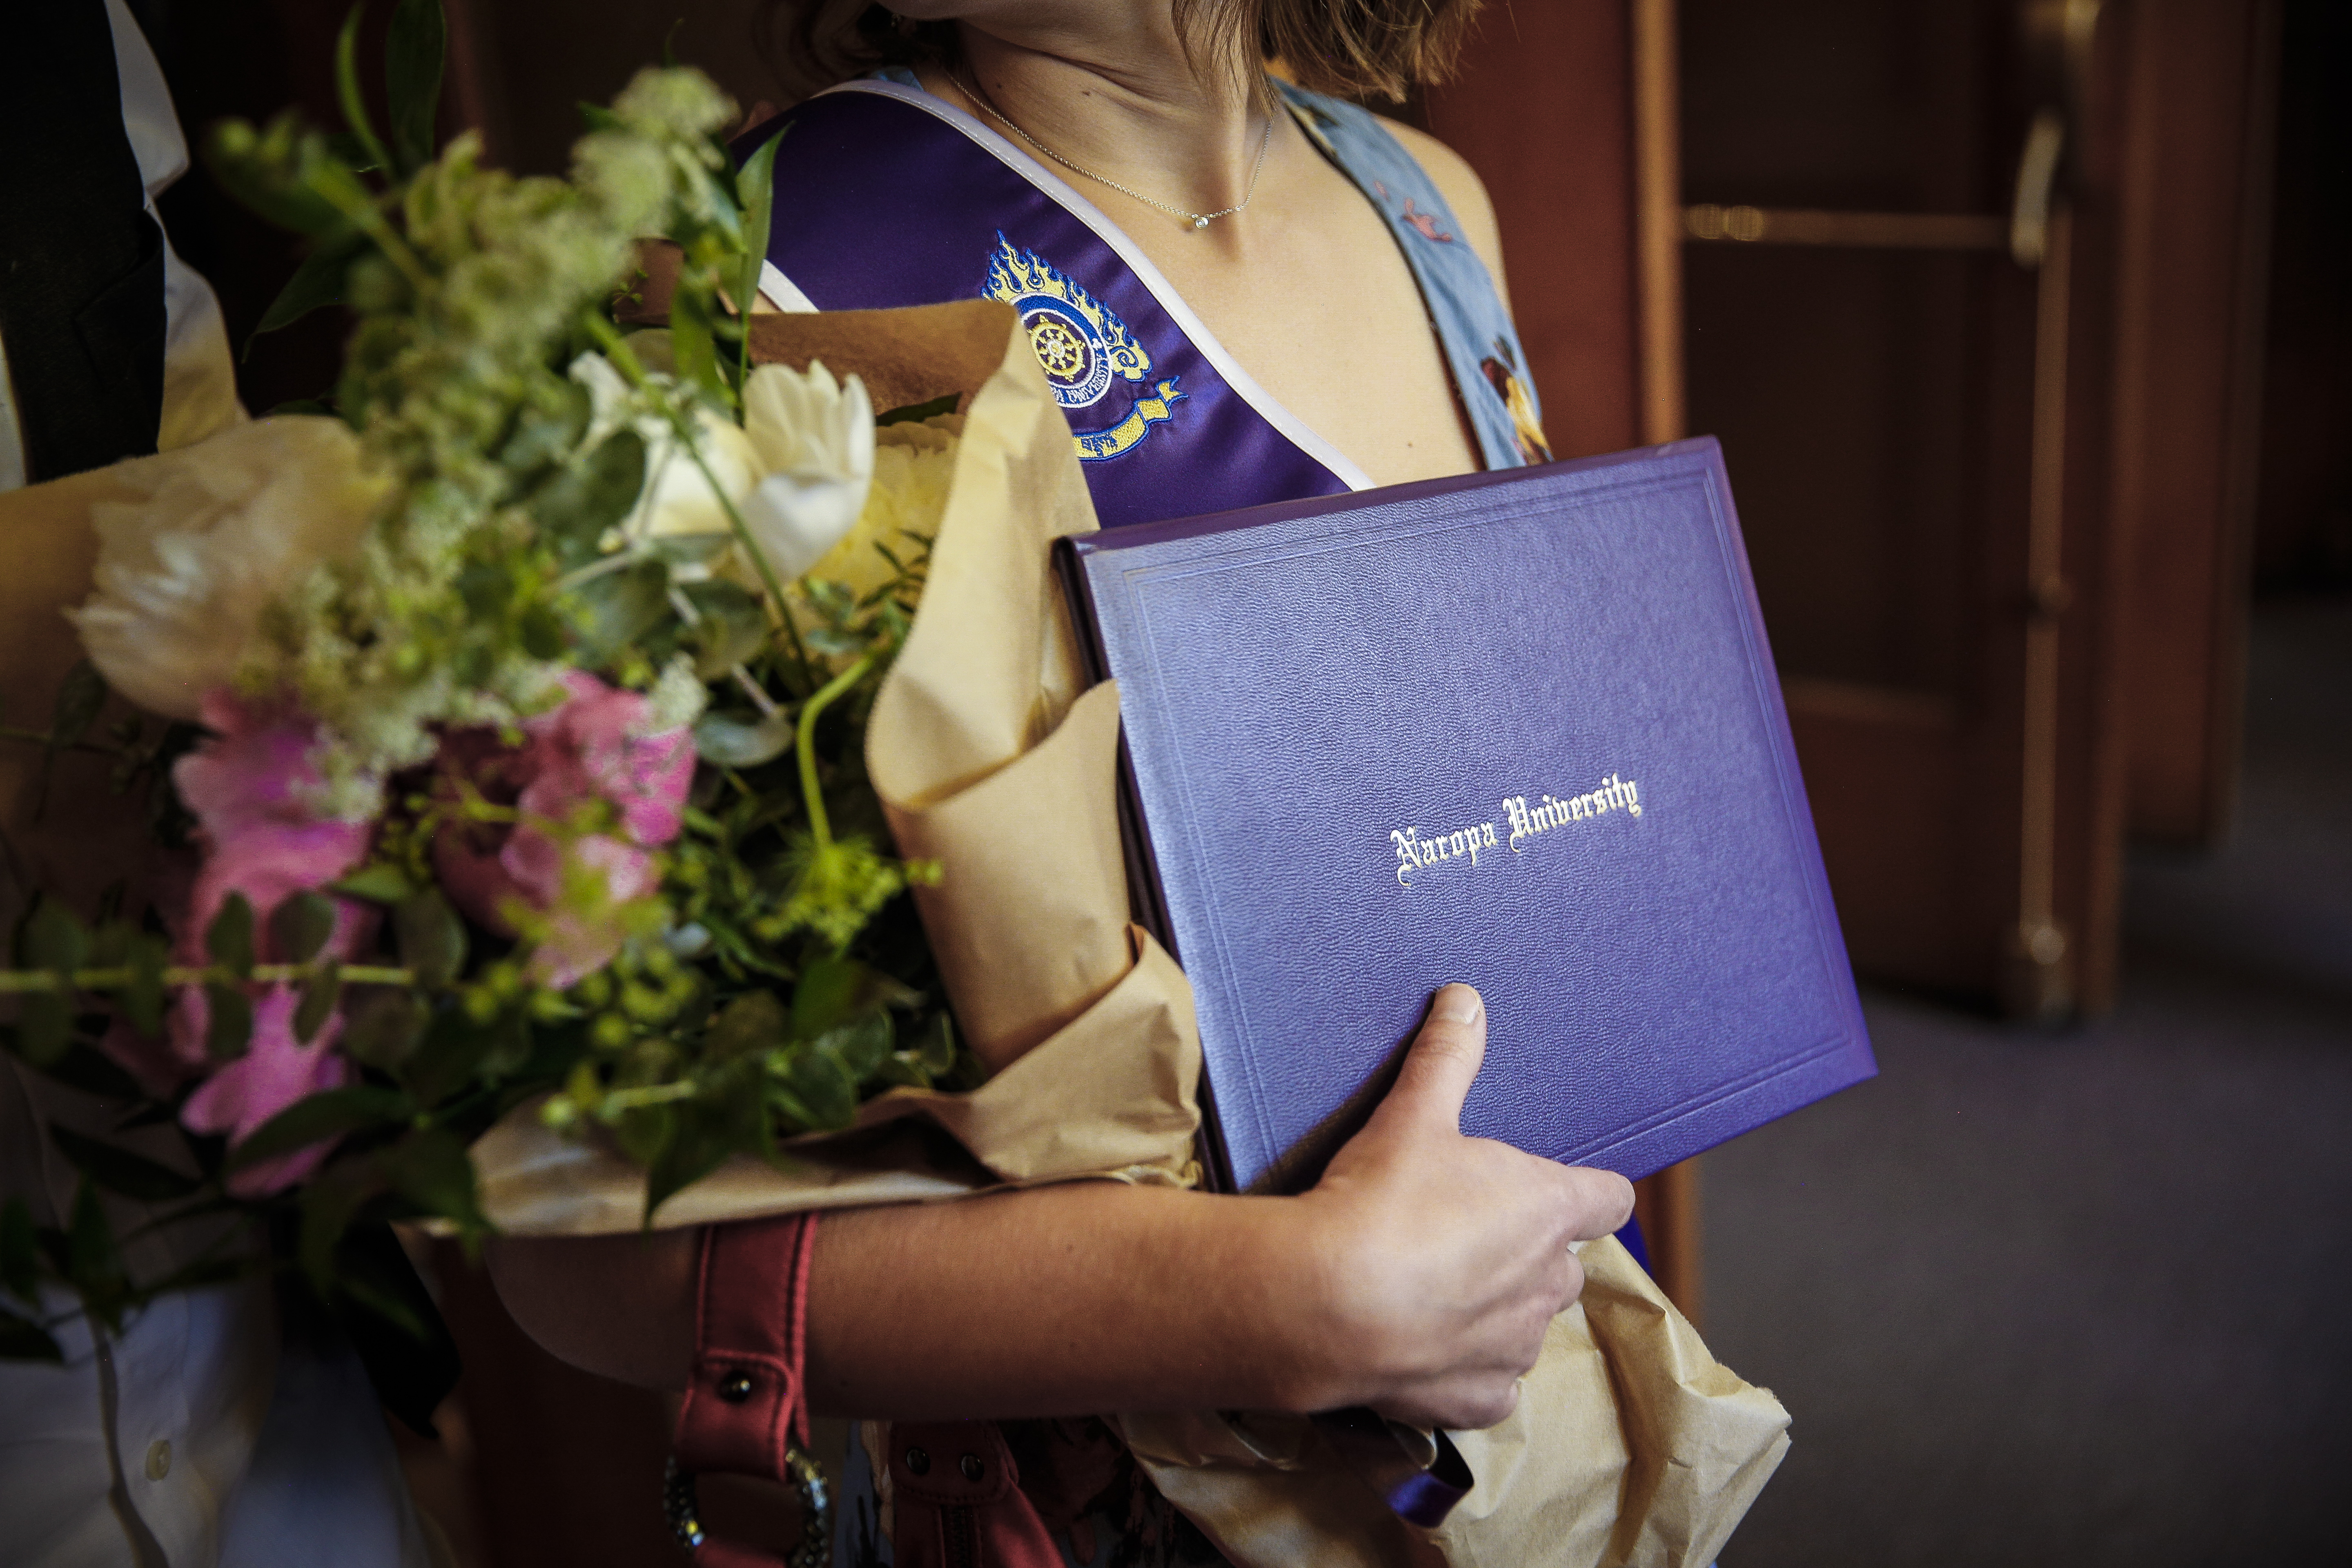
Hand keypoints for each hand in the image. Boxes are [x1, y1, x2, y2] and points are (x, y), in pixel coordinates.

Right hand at [1292, 984, 1633, 1429]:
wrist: (1326, 1302)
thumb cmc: (1380, 1201)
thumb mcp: (1412, 1114)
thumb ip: (1447, 1057)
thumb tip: (1465, 998)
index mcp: (1548, 1209)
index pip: (1609, 1198)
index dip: (1586, 1192)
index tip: (1553, 1190)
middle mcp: (1550, 1281)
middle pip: (1563, 1262)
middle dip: (1525, 1250)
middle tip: (1461, 1232)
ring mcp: (1517, 1344)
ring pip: (1526, 1322)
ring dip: (1496, 1308)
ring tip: (1432, 1287)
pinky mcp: (1480, 1396)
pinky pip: (1493, 1383)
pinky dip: (1467, 1366)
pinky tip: (1424, 1343)